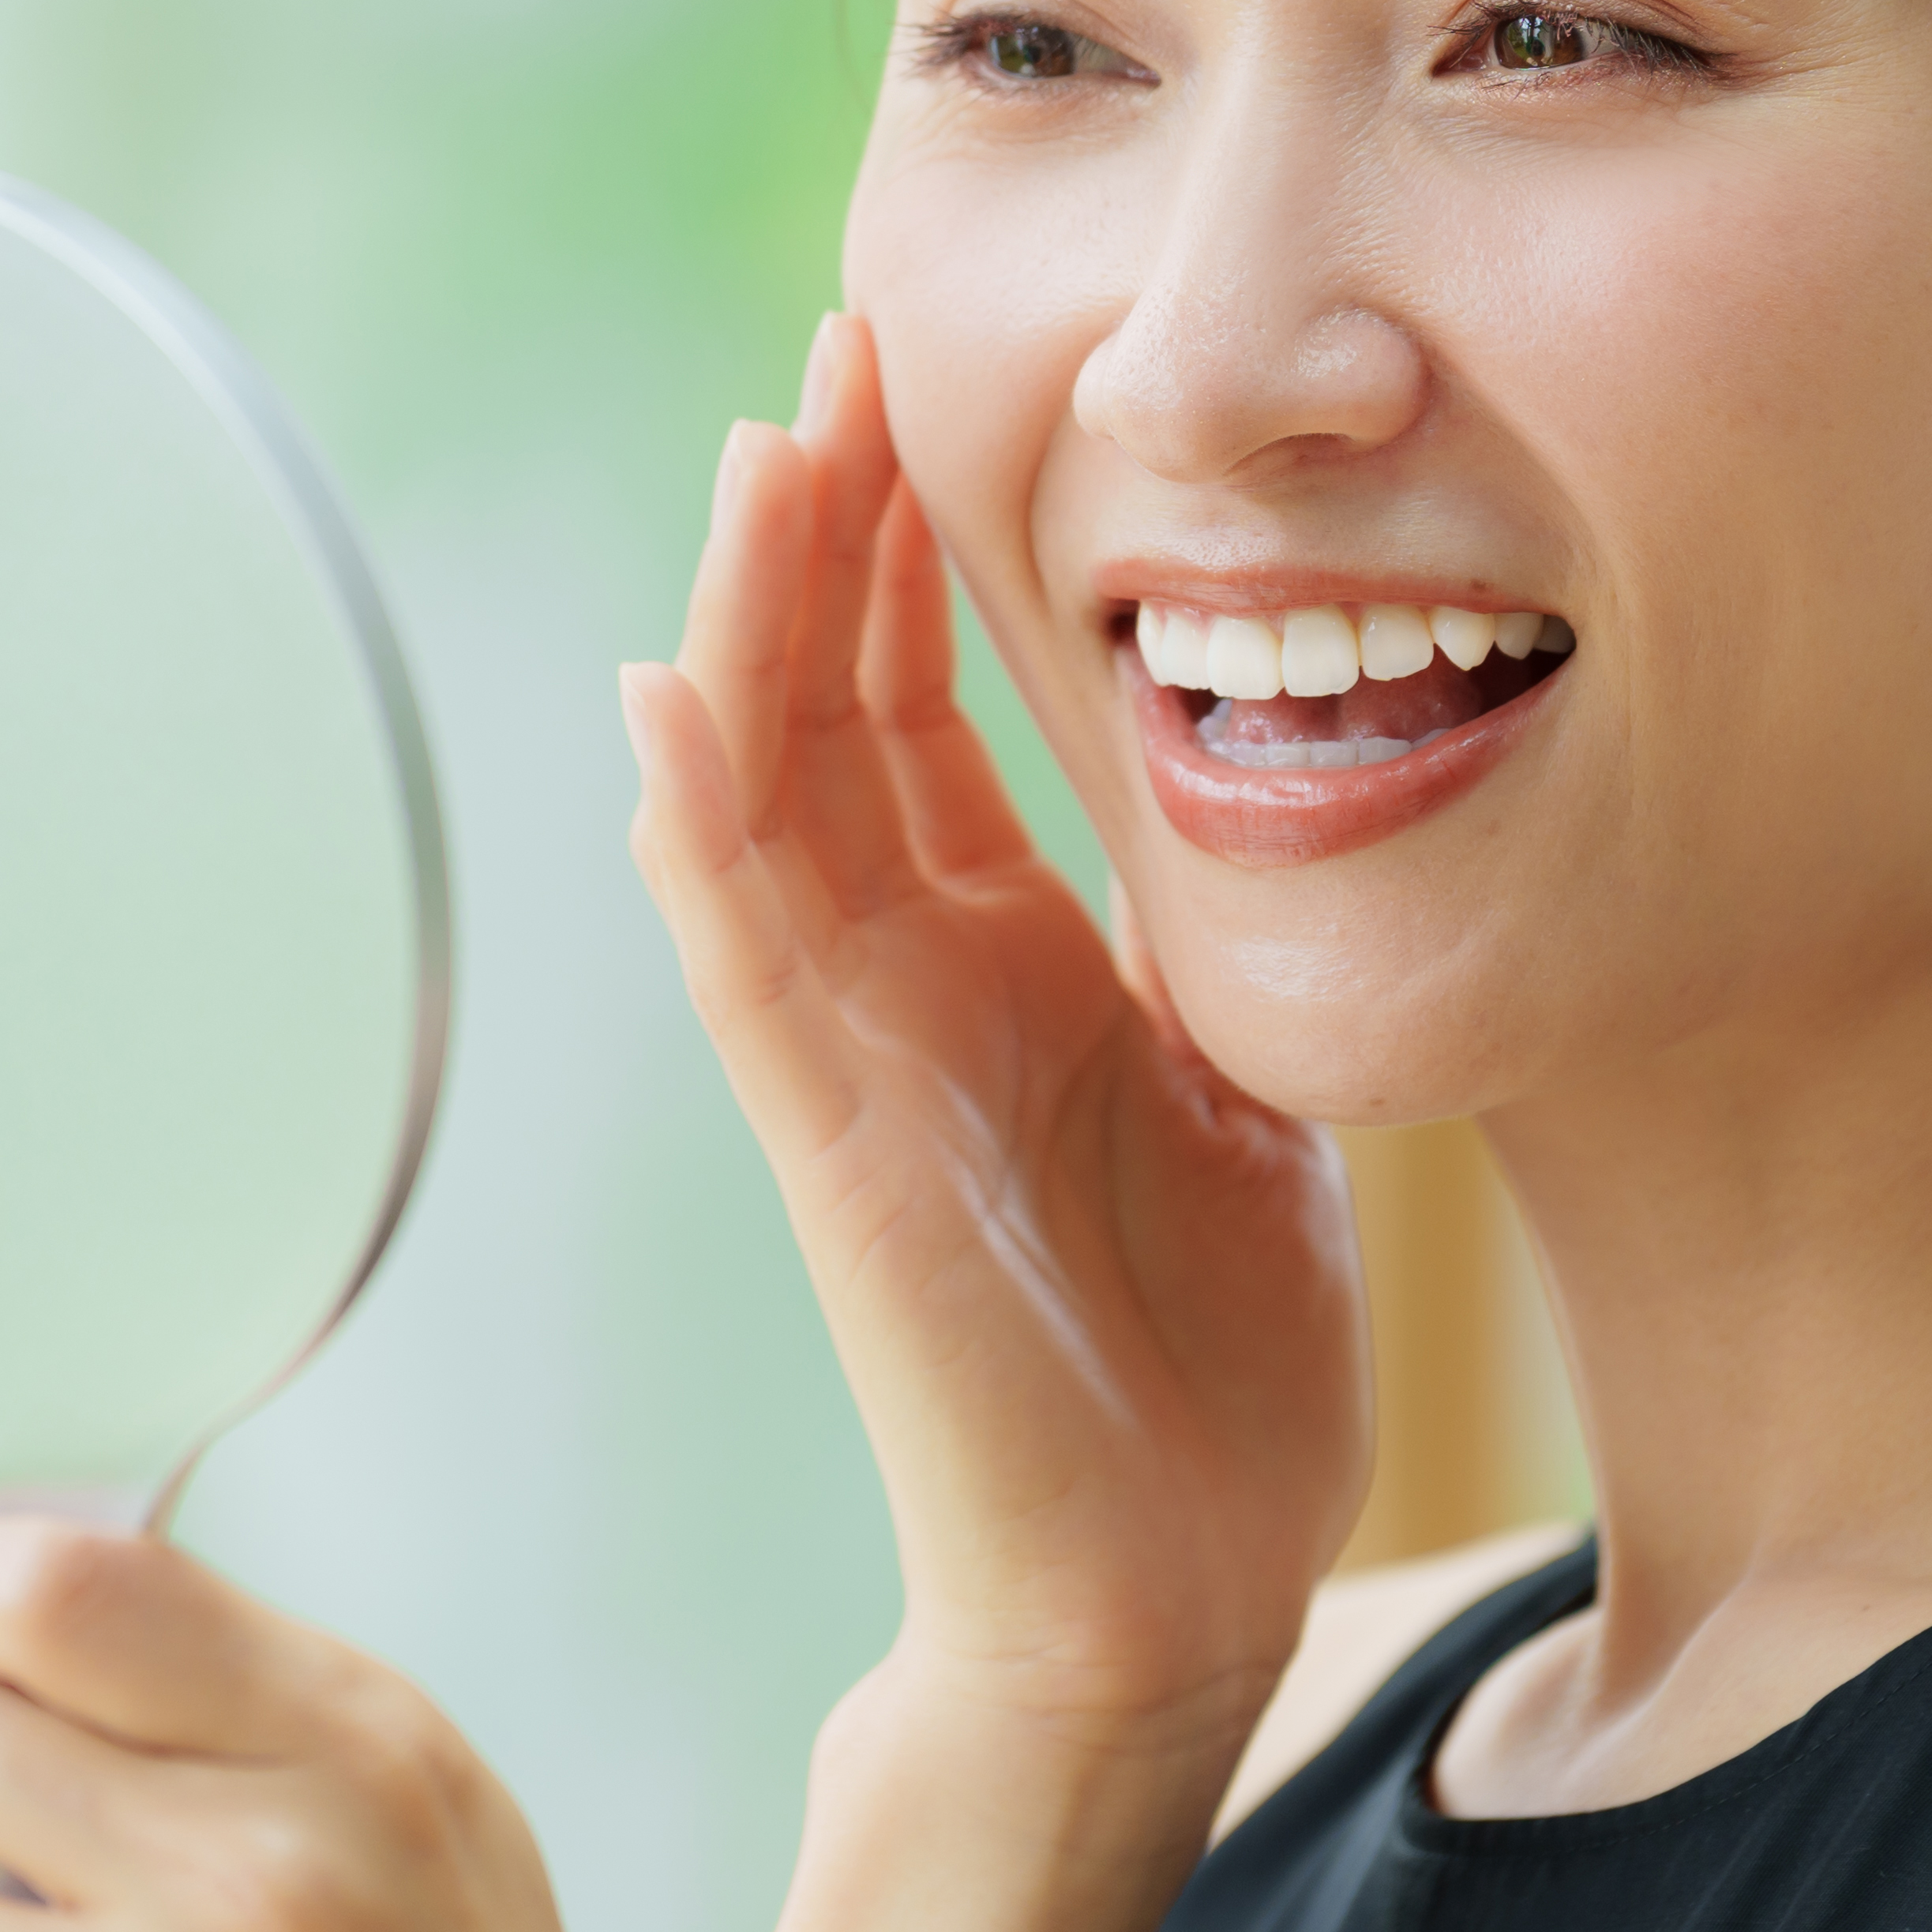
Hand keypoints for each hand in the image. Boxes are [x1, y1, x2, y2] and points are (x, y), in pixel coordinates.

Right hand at [622, 313, 1368, 1764]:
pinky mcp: (833, 1146)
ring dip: (753, 618)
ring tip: (763, 449)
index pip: (926, 700)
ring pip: (764, 790)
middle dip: (830, 521)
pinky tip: (668, 693)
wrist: (1180, 1586)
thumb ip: (1206, 941)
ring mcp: (853, 1054)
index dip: (918, 541)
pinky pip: (741, 955)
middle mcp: (904, 978)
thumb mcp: (1244, 1082)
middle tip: (845, 345)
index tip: (930, 375)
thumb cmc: (1214, 1364)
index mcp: (1004, 953)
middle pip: (829, 702)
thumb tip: (1263, 788)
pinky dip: (699, 823)